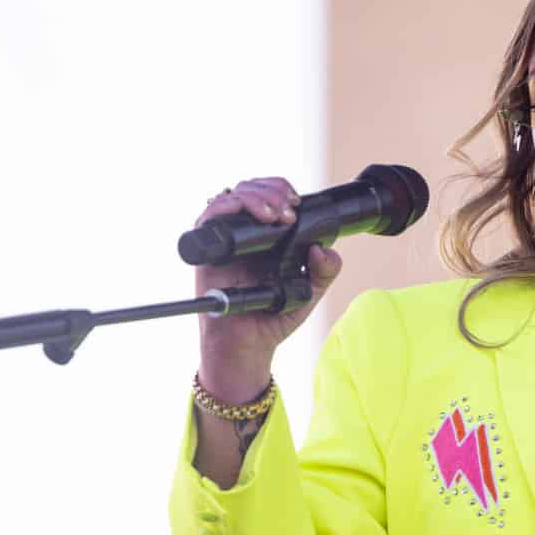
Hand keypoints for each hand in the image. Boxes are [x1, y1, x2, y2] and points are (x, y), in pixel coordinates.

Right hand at [192, 176, 343, 400]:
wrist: (249, 345)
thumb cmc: (273, 318)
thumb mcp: (309, 293)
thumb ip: (324, 272)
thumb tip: (326, 250)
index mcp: (267, 238)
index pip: (268, 196)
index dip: (280, 190)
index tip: (297, 204)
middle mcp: (244, 235)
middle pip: (249, 189)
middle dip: (271, 190)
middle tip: (288, 209)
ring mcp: (226, 242)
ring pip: (231, 197)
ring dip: (254, 196)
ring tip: (276, 214)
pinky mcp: (208, 253)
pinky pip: (210, 218)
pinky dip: (227, 207)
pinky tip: (250, 214)